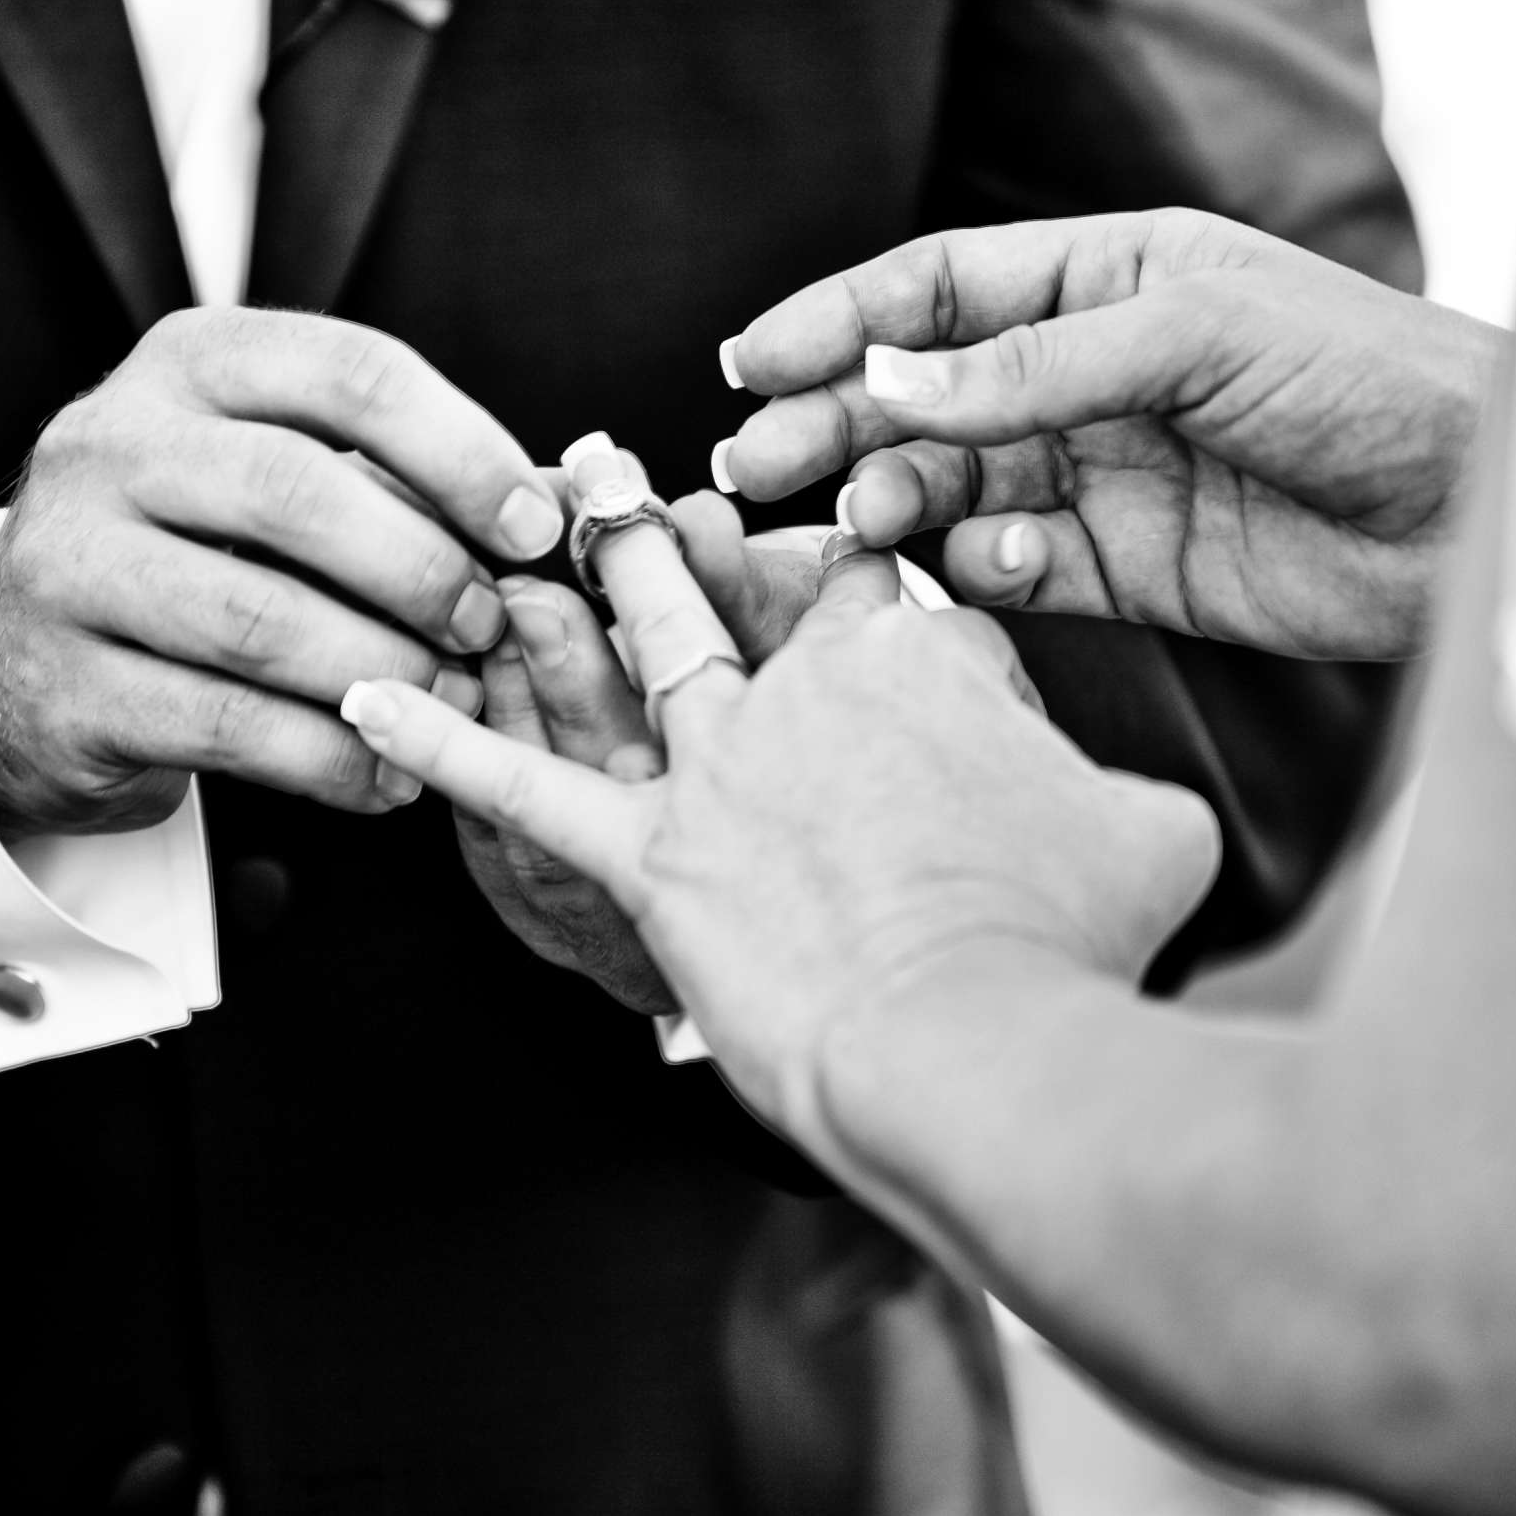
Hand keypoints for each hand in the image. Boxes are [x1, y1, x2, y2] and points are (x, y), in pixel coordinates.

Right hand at [0, 306, 565, 835]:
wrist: (14, 661)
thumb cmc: (195, 554)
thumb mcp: (278, 480)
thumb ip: (401, 480)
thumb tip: (567, 502)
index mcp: (187, 363)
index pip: (347, 371)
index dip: (461, 450)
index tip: (531, 527)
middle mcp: (109, 445)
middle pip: (296, 490)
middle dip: (421, 568)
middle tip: (486, 625)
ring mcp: (69, 566)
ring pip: (258, 620)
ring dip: (384, 673)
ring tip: (450, 705)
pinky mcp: (63, 686)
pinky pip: (226, 727)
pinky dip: (330, 758)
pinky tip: (387, 774)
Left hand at [340, 513, 1219, 1136]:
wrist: (971, 1043)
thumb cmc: (1071, 944)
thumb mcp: (1152, 838)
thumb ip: (1124, 793)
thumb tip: (1132, 808)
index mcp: (929, 664)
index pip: (885, 589)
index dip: (871, 572)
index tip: (857, 567)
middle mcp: (810, 689)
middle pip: (747, 588)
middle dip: (696, 525)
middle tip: (640, 472)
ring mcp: (720, 764)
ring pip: (639, 639)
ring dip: (584, 568)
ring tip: (538, 505)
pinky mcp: (650, 855)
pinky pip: (521, 792)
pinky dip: (440, 742)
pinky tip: (363, 693)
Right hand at [715, 209, 1506, 658]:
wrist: (1475, 512)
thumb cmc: (1366, 380)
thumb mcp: (1196, 338)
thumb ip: (1037, 368)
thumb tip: (887, 385)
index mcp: (1106, 278)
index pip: (938, 292)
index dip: (838, 322)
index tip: (750, 362)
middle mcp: (1088, 373)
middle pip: (921, 396)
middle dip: (833, 425)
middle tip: (754, 467)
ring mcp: (1100, 473)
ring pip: (951, 485)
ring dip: (892, 501)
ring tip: (853, 525)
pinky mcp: (1122, 568)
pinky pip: (1012, 566)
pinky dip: (985, 567)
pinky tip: (1000, 564)